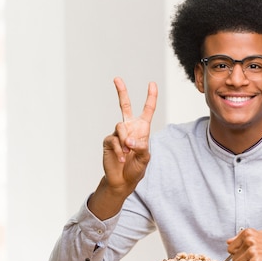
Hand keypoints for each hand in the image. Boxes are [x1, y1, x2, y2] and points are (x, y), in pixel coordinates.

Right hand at [103, 78, 157, 192]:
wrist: (122, 181)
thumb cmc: (136, 169)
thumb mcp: (145, 158)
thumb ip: (141, 147)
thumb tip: (129, 140)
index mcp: (142, 129)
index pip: (147, 110)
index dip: (150, 97)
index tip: (152, 84)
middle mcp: (129, 128)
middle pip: (124, 106)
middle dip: (121, 92)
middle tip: (117, 79)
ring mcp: (118, 133)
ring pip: (121, 127)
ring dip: (126, 140)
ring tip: (128, 152)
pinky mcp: (109, 141)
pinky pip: (114, 140)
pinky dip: (120, 150)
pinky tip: (122, 158)